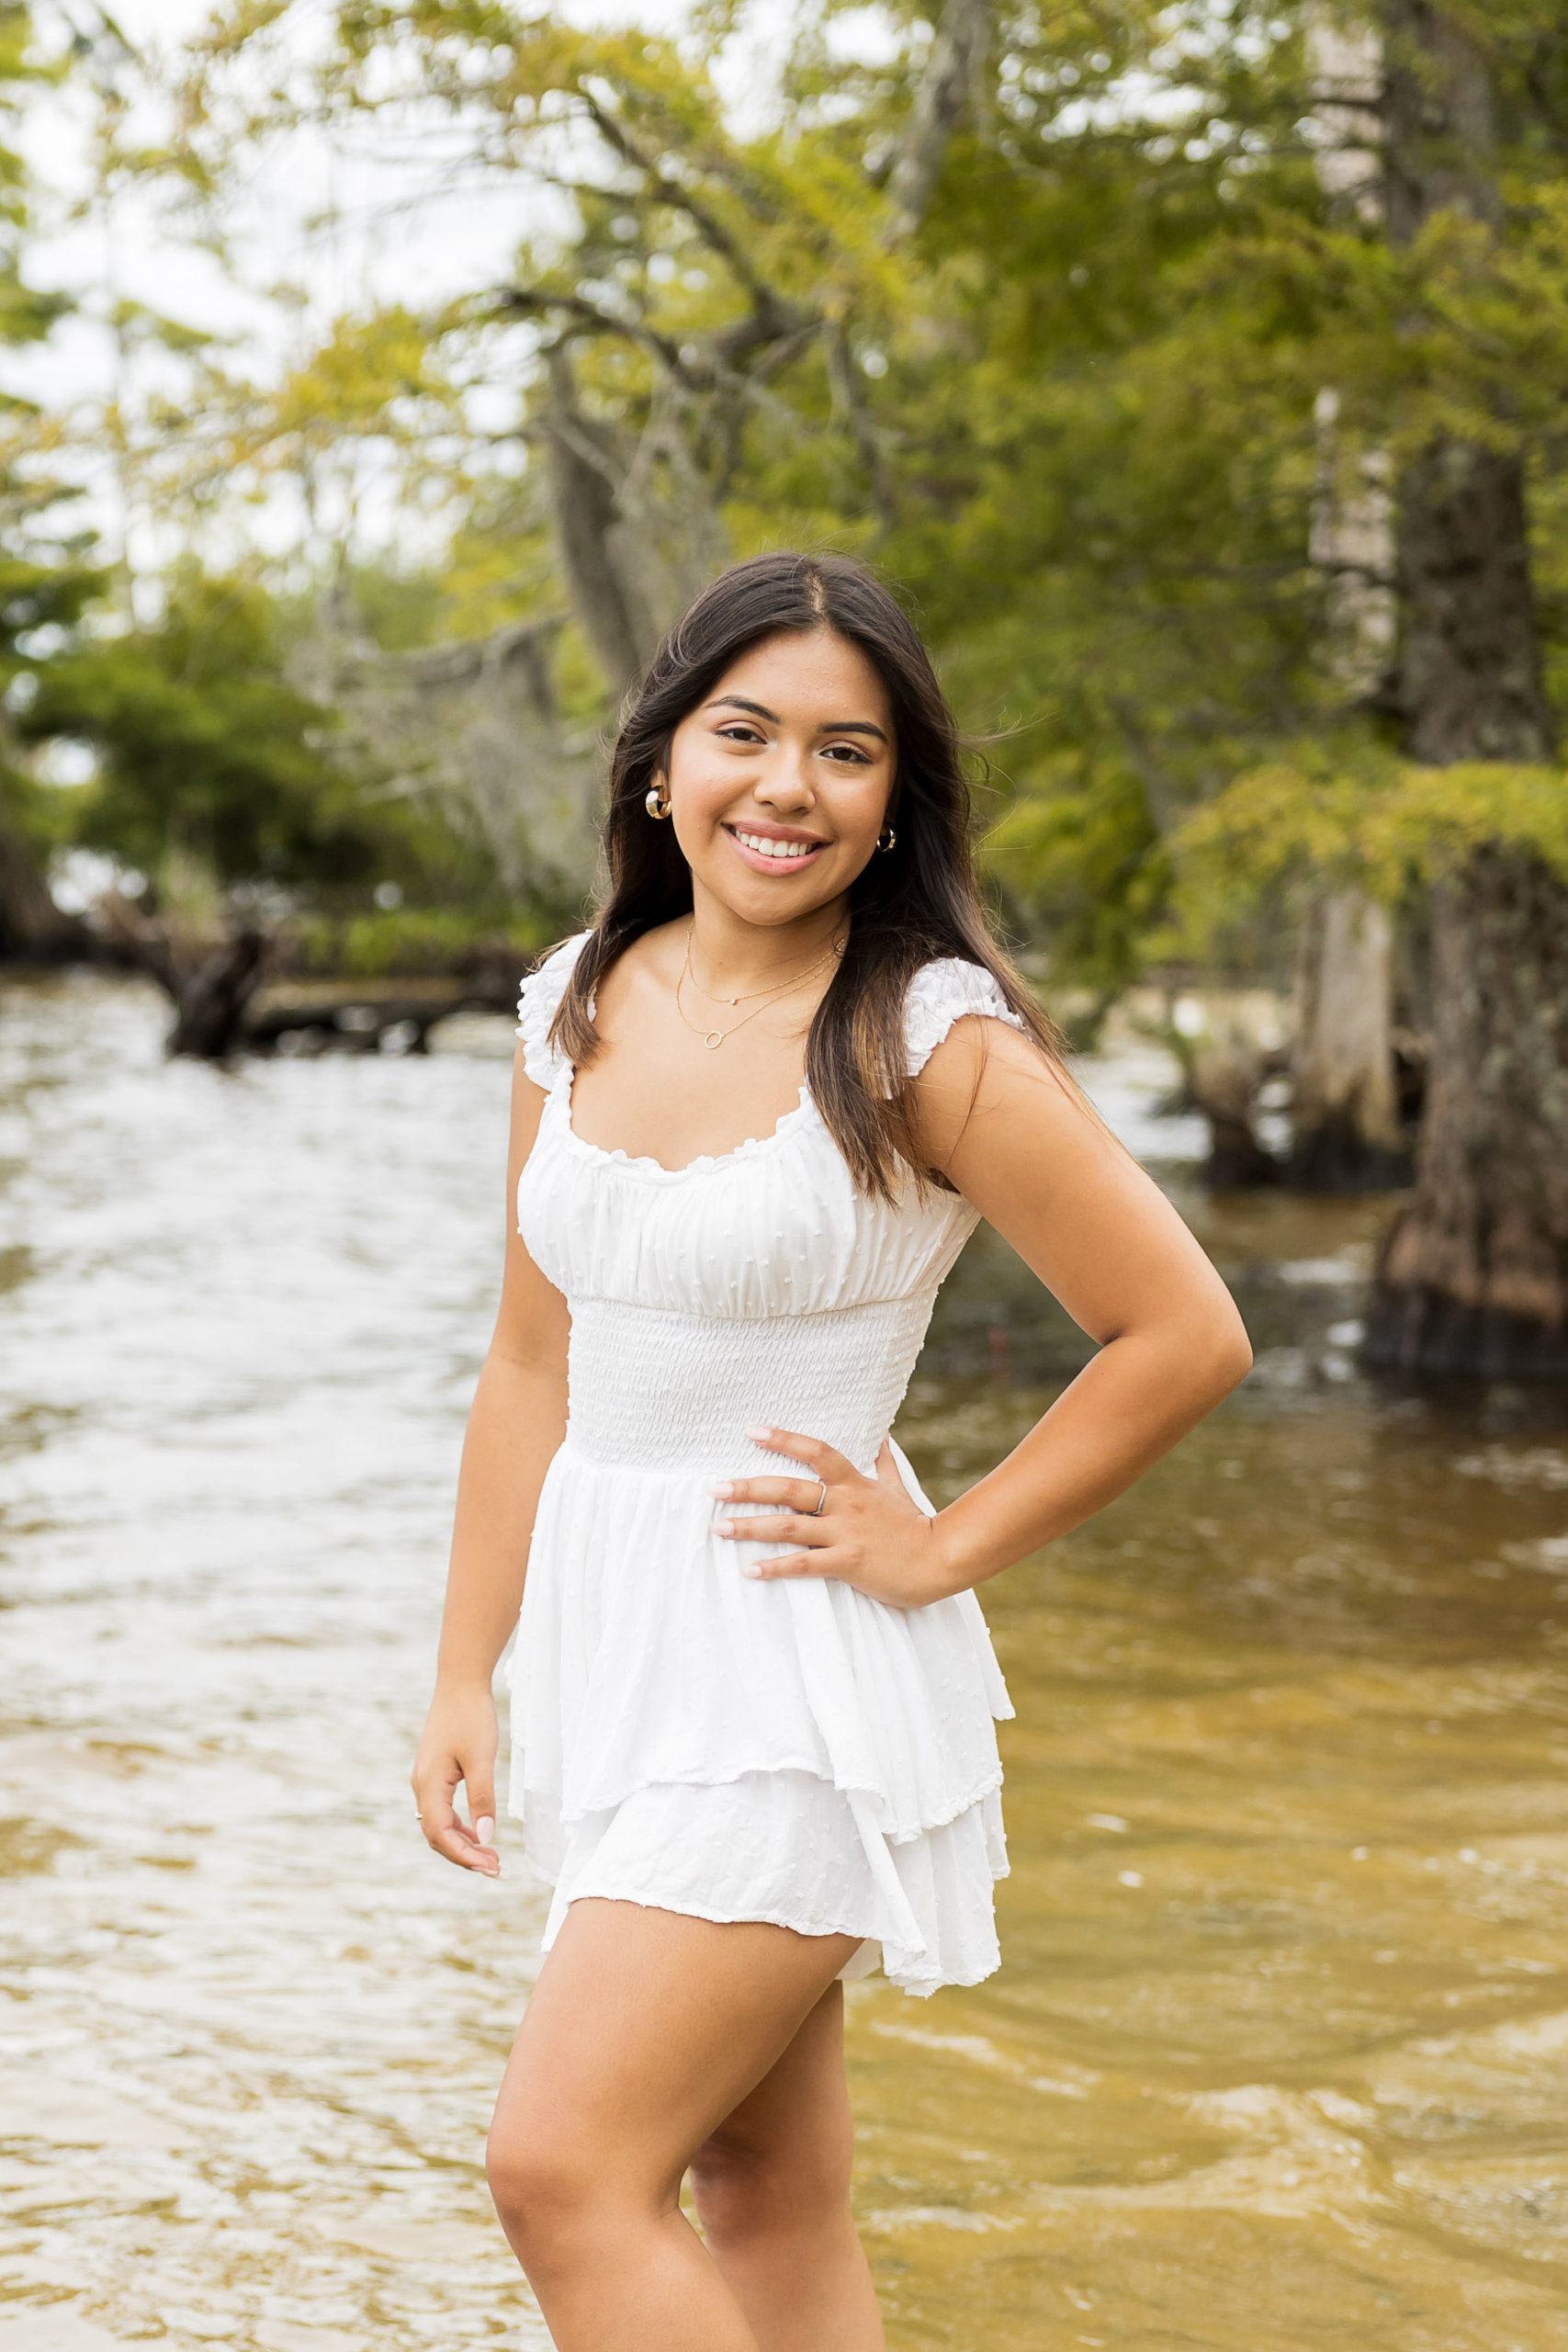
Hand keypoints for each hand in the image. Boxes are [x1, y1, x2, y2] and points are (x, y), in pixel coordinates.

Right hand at [412, 1681, 500, 1876]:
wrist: (460, 1683)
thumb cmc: (471, 1717)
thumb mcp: (482, 1759)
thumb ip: (483, 1798)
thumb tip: (486, 1836)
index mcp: (428, 1785)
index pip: (441, 1834)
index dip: (464, 1856)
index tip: (490, 1867)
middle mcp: (421, 1786)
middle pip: (437, 1836)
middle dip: (464, 1856)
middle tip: (496, 1868)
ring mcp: (426, 1780)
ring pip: (440, 1825)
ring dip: (462, 1843)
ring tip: (491, 1856)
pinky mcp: (435, 1774)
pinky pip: (443, 1811)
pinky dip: (460, 1827)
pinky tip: (479, 1832)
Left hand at [709, 1425, 956, 1607]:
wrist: (940, 1560)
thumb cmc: (913, 1525)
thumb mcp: (897, 1487)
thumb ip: (883, 1461)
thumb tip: (881, 1432)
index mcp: (854, 1483)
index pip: (815, 1451)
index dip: (783, 1439)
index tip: (751, 1431)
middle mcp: (845, 1504)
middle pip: (790, 1489)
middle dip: (749, 1487)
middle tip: (714, 1487)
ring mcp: (846, 1534)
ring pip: (790, 1527)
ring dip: (750, 1527)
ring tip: (718, 1527)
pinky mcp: (848, 1564)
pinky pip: (804, 1565)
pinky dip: (776, 1568)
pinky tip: (750, 1570)